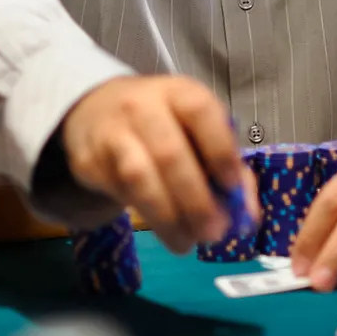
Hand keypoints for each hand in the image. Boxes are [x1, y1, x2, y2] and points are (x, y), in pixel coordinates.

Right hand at [61, 75, 257, 253]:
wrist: (94, 110)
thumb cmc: (162, 124)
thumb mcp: (196, 130)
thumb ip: (228, 168)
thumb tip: (247, 218)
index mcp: (179, 93)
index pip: (201, 111)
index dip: (219, 150)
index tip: (232, 187)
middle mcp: (142, 106)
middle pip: (169, 153)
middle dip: (195, 199)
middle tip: (213, 233)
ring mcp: (112, 133)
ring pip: (139, 178)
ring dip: (167, 217)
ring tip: (186, 242)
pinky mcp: (89, 161)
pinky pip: (120, 194)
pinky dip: (145, 216)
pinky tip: (164, 229)